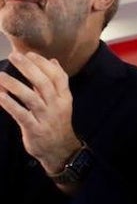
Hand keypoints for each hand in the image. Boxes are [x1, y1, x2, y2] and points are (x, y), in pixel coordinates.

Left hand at [0, 51, 81, 173]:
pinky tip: (0, 96)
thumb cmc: (56, 122)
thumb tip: (53, 61)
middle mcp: (56, 106)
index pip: (57, 76)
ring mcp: (45, 118)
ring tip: (0, 76)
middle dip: (29, 68)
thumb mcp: (62, 102)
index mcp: (64, 98)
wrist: (60, 150)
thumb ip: (57, 82)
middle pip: (43, 83)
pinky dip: (10, 105)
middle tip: (14, 56)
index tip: (29, 53)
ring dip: (15, 85)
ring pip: (31, 98)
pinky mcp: (34, 129)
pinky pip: (22, 115)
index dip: (43, 64)